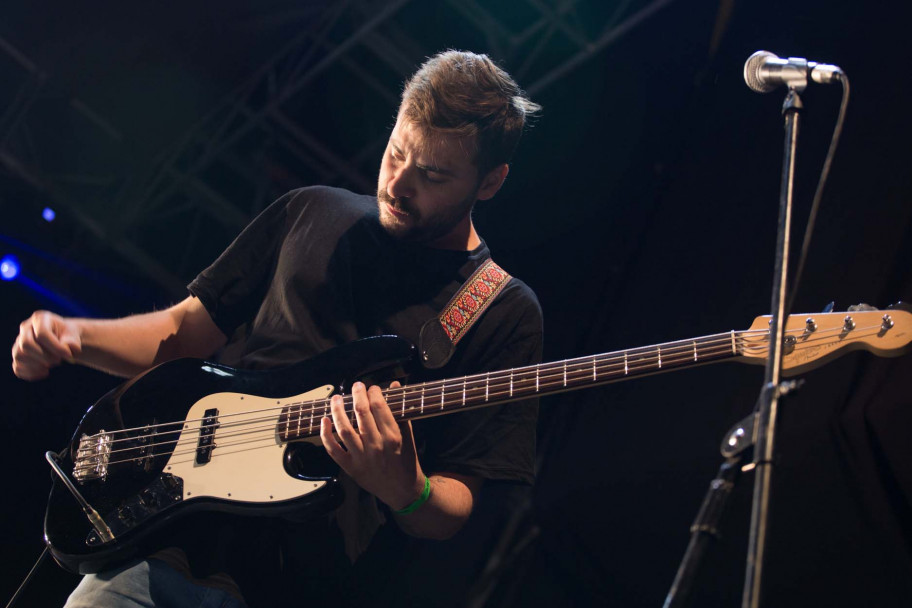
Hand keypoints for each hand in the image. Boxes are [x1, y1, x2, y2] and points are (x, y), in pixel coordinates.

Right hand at [11, 311, 81, 380]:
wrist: (63, 340)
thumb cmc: (68, 336)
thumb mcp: (74, 335)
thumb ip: (73, 341)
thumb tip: (70, 347)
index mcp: (40, 318)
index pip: (42, 334)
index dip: (56, 348)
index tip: (68, 355)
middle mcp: (26, 328)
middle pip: (26, 345)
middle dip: (44, 356)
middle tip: (58, 360)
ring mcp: (19, 342)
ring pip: (19, 356)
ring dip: (37, 365)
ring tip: (52, 365)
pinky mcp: (18, 356)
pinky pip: (17, 367)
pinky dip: (30, 373)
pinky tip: (45, 373)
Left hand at [320, 381, 425, 509]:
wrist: (402, 490)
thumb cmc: (406, 462)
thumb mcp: (408, 436)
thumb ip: (400, 411)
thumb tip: (394, 386)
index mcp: (393, 437)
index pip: (379, 407)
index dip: (373, 393)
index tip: (372, 388)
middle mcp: (376, 446)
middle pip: (362, 413)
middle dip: (357, 395)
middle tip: (356, 386)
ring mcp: (362, 458)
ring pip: (344, 429)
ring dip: (338, 411)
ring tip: (337, 398)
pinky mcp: (350, 467)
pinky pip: (333, 450)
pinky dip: (326, 435)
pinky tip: (325, 420)